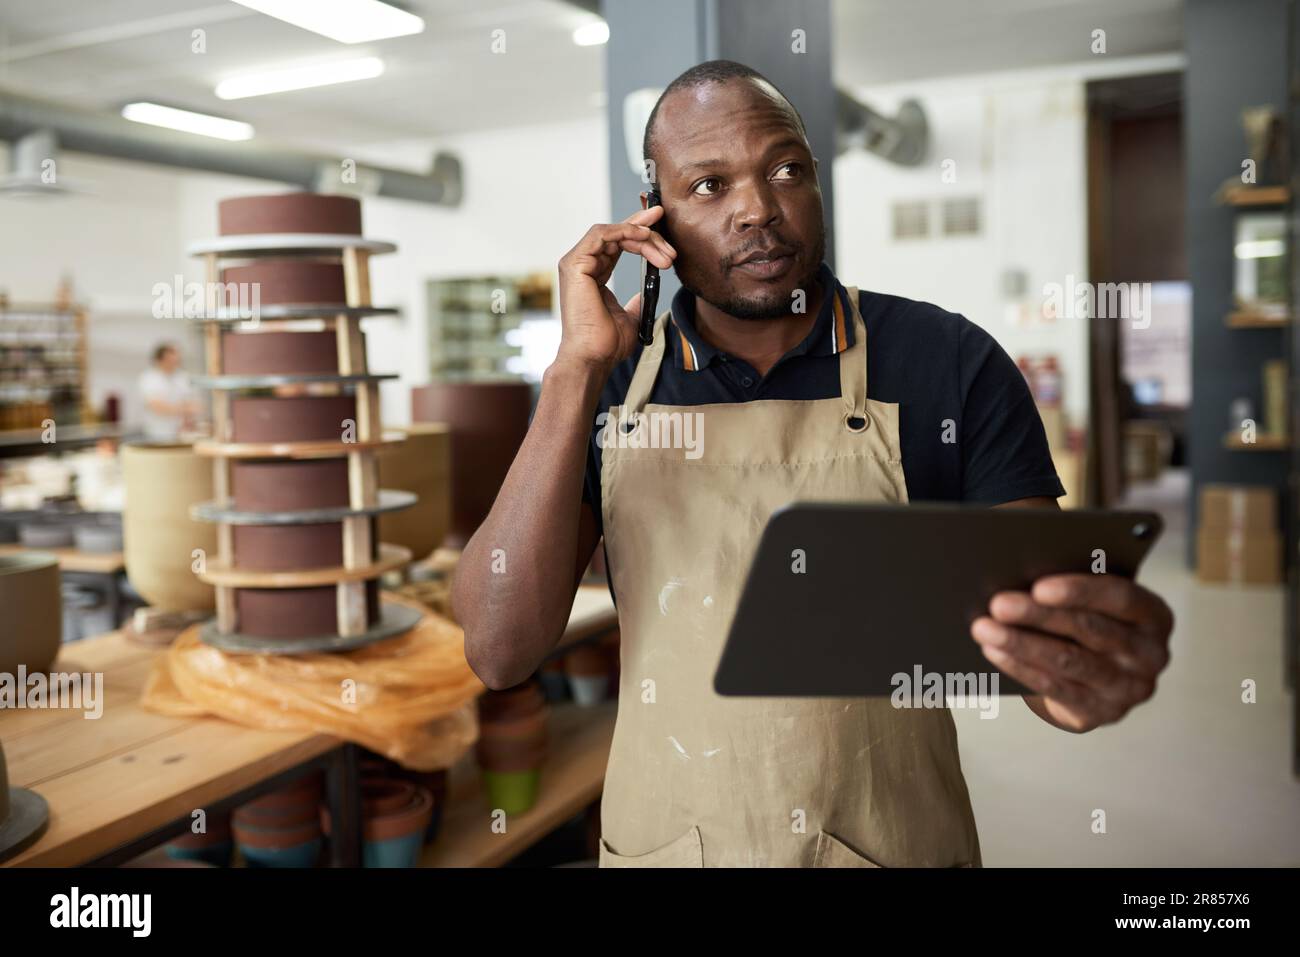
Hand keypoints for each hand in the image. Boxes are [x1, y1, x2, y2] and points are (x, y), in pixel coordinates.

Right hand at [555, 205, 675, 372]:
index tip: (667, 240)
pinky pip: (602, 234)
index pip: (618, 244)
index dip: (642, 236)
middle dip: (647, 231)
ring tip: (666, 254)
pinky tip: (645, 239)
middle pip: (617, 234)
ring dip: (643, 236)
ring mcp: (576, 263)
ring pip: (613, 232)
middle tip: (671, 240)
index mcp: (593, 274)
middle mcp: (582, 265)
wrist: (593, 357)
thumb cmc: (606, 344)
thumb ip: (636, 303)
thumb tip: (644, 294)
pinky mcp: (575, 264)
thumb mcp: (629, 318)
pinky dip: (625, 231)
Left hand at [970, 574, 1173, 731]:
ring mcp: (1129, 688)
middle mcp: (1151, 654)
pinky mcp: (1102, 712)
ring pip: (1069, 661)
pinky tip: (994, 652)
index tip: (1039, 586)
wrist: (1100, 677)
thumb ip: (1074, 586)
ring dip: (1022, 643)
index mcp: (1154, 615)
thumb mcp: (1096, 601)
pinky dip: (1020, 667)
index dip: (1080, 591)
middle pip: (1090, 630)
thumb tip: (1020, 569)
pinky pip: (1056, 688)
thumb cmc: (1092, 620)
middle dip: (1039, 616)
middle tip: (998, 604)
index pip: (1121, 598)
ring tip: (985, 628)